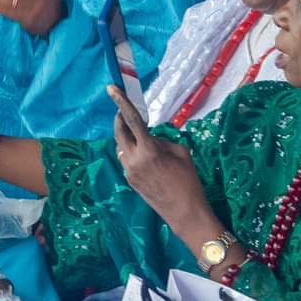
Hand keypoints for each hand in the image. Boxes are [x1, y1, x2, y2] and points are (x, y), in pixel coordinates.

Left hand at [110, 85, 211, 236]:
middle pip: (119, 132)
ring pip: (121, 147)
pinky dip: (132, 151)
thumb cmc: (189, 180)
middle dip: (119, 118)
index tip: (111, 89)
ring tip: (141, 135)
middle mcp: (133, 160)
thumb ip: (162, 140)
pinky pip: (126, 159)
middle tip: (123, 109)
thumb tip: (151, 138)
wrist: (185, 211)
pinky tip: (146, 155)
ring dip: (127, 137)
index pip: (131, 120)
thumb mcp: (181, 152)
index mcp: (148, 149)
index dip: (121, 102)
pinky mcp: (129, 181)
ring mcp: (129, 172)